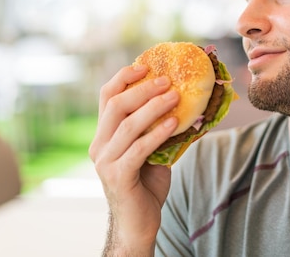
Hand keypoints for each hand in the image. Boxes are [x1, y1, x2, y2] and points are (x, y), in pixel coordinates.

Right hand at [89, 64, 179, 254]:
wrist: (139, 223)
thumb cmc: (147, 184)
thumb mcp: (153, 150)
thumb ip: (159, 128)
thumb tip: (189, 103)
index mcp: (104, 135)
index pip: (107, 97)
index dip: (124, 78)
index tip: (145, 65)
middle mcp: (99, 145)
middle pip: (116, 105)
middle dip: (143, 88)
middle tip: (167, 80)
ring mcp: (105, 161)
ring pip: (128, 124)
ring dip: (154, 107)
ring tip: (176, 96)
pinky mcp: (117, 176)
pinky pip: (139, 148)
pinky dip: (158, 133)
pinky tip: (174, 123)